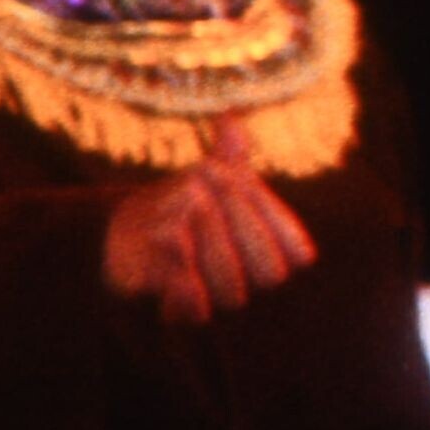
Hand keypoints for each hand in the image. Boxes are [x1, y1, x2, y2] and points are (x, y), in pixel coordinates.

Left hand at [99, 120, 315, 321]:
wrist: (132, 228)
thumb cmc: (186, 201)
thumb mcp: (210, 173)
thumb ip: (228, 153)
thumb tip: (228, 119)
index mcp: (271, 252)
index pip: (298, 253)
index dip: (275, 218)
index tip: (240, 177)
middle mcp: (248, 281)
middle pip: (269, 273)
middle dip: (242, 221)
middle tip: (206, 174)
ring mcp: (214, 297)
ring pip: (233, 292)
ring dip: (213, 239)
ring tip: (188, 197)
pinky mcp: (177, 308)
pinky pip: (193, 310)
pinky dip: (182, 271)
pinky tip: (167, 233)